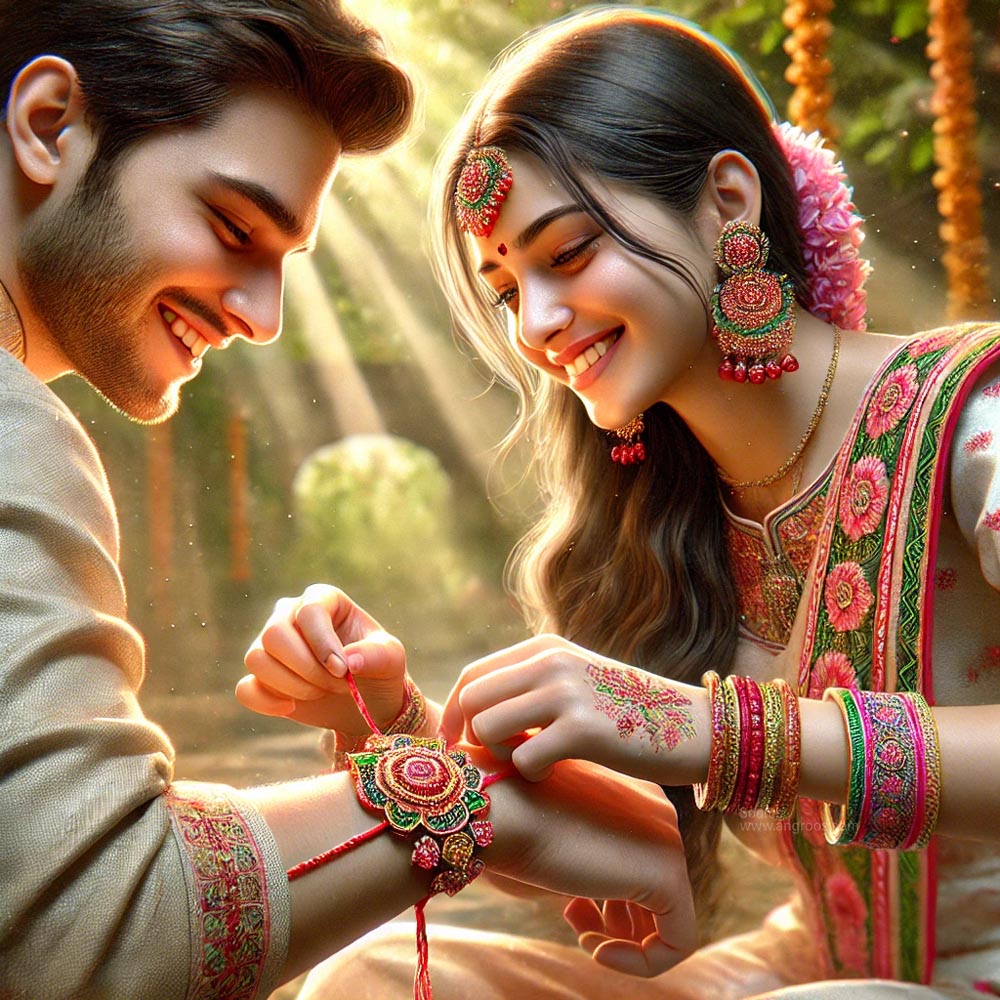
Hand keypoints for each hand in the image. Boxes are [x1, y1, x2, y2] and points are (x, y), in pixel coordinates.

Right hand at [235, 585, 407, 734]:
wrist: (365, 700)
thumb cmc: (377, 668)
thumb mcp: (391, 659)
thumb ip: (376, 655)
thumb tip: (349, 662)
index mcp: (323, 599)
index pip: (309, 611)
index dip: (323, 644)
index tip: (343, 670)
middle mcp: (290, 615)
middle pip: (274, 634)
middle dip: (308, 668)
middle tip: (337, 685)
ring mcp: (270, 645)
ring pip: (257, 659)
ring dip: (292, 686)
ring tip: (321, 693)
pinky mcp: (260, 677)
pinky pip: (245, 688)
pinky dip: (266, 703)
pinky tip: (291, 709)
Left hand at [441, 634, 706, 784]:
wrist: (696, 726)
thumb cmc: (630, 712)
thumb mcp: (577, 679)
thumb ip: (534, 683)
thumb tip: (478, 708)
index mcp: (545, 647)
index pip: (474, 675)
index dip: (455, 713)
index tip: (457, 745)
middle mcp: (551, 661)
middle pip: (471, 698)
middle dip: (469, 736)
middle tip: (488, 763)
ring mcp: (567, 692)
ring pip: (487, 727)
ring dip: (498, 755)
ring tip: (527, 763)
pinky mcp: (584, 730)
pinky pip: (523, 757)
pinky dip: (530, 773)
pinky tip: (554, 773)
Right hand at [485, 754, 696, 976]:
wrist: (499, 807)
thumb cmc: (513, 824)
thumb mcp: (560, 842)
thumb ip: (592, 862)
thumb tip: (602, 906)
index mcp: (637, 796)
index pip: (642, 865)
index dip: (609, 902)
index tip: (569, 907)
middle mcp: (661, 812)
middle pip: (658, 891)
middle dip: (617, 921)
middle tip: (573, 920)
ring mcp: (668, 841)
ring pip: (670, 918)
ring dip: (624, 940)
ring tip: (583, 936)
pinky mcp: (667, 874)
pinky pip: (677, 941)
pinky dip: (640, 962)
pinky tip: (597, 951)